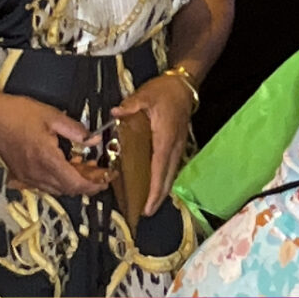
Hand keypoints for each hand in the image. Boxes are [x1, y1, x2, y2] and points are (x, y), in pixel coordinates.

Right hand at [0, 93, 109, 196]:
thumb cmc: (17, 114)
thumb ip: (76, 130)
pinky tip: (62, 165)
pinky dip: (57, 179)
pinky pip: (43, 184)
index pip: (76, 183)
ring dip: (72, 182)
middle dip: (86, 183)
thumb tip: (93, 140)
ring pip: (56, 188)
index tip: (105, 180)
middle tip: (99, 172)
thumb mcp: (53, 116)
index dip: (93, 185)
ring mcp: (27, 176)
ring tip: (83, 166)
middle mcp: (37, 173)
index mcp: (47, 159)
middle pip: (68, 189)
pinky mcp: (20, 175)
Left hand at [111, 73, 194, 215]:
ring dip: (162, 189)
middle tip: (146, 212)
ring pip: (171, 173)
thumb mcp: (146, 95)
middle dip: (158, 196)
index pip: (160, 168)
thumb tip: (115, 113)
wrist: (183, 85)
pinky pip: (171, 166)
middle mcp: (174, 146)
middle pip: (168, 177)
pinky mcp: (177, 144)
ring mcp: (178, 146)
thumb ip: (131, 105)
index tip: (148, 205)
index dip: (155, 189)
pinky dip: (164, 179)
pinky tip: (156, 184)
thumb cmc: (165, 91)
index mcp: (165, 138)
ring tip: (150, 204)